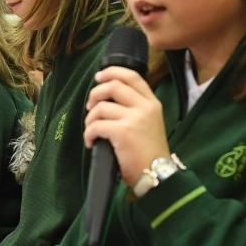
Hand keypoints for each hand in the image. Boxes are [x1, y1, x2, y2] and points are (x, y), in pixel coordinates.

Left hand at [84, 66, 169, 186]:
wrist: (157, 174)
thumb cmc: (150, 153)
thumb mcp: (150, 123)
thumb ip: (136, 108)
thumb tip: (107, 100)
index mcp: (152, 103)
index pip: (132, 76)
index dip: (112, 72)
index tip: (99, 77)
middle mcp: (145, 106)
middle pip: (113, 86)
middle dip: (95, 93)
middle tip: (90, 107)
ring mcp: (134, 118)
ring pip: (101, 107)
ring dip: (90, 119)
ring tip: (91, 130)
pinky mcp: (123, 131)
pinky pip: (96, 125)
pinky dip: (89, 134)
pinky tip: (91, 142)